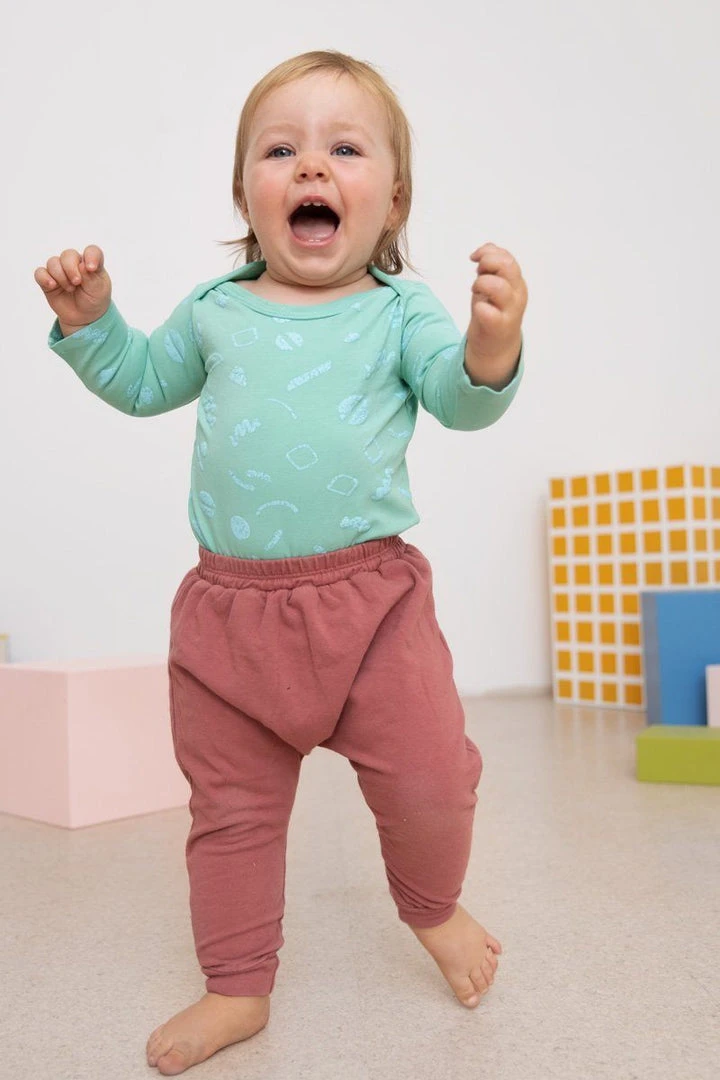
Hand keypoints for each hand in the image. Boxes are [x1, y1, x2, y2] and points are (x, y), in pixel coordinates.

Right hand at [34, 245, 111, 330]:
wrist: (84, 317)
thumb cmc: (94, 299)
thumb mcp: (99, 290)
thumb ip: (92, 277)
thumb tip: (82, 265)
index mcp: (90, 263)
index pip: (92, 251)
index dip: (91, 256)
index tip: (91, 268)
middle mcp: (74, 263)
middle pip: (68, 255)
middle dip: (71, 268)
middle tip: (77, 282)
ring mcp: (60, 271)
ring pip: (53, 262)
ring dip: (60, 276)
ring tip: (70, 289)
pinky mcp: (48, 281)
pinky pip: (40, 273)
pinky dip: (44, 278)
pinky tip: (52, 285)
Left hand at [467, 242, 527, 370]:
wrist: (496, 346)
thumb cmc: (493, 311)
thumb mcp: (494, 283)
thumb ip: (492, 265)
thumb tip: (487, 249)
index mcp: (517, 281)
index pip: (506, 257)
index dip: (488, 253)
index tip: (474, 258)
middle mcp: (517, 294)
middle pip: (507, 266)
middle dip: (486, 263)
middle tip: (478, 273)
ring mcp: (510, 311)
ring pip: (498, 286)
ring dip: (481, 284)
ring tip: (477, 291)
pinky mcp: (499, 327)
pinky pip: (489, 313)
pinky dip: (481, 308)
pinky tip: (479, 309)